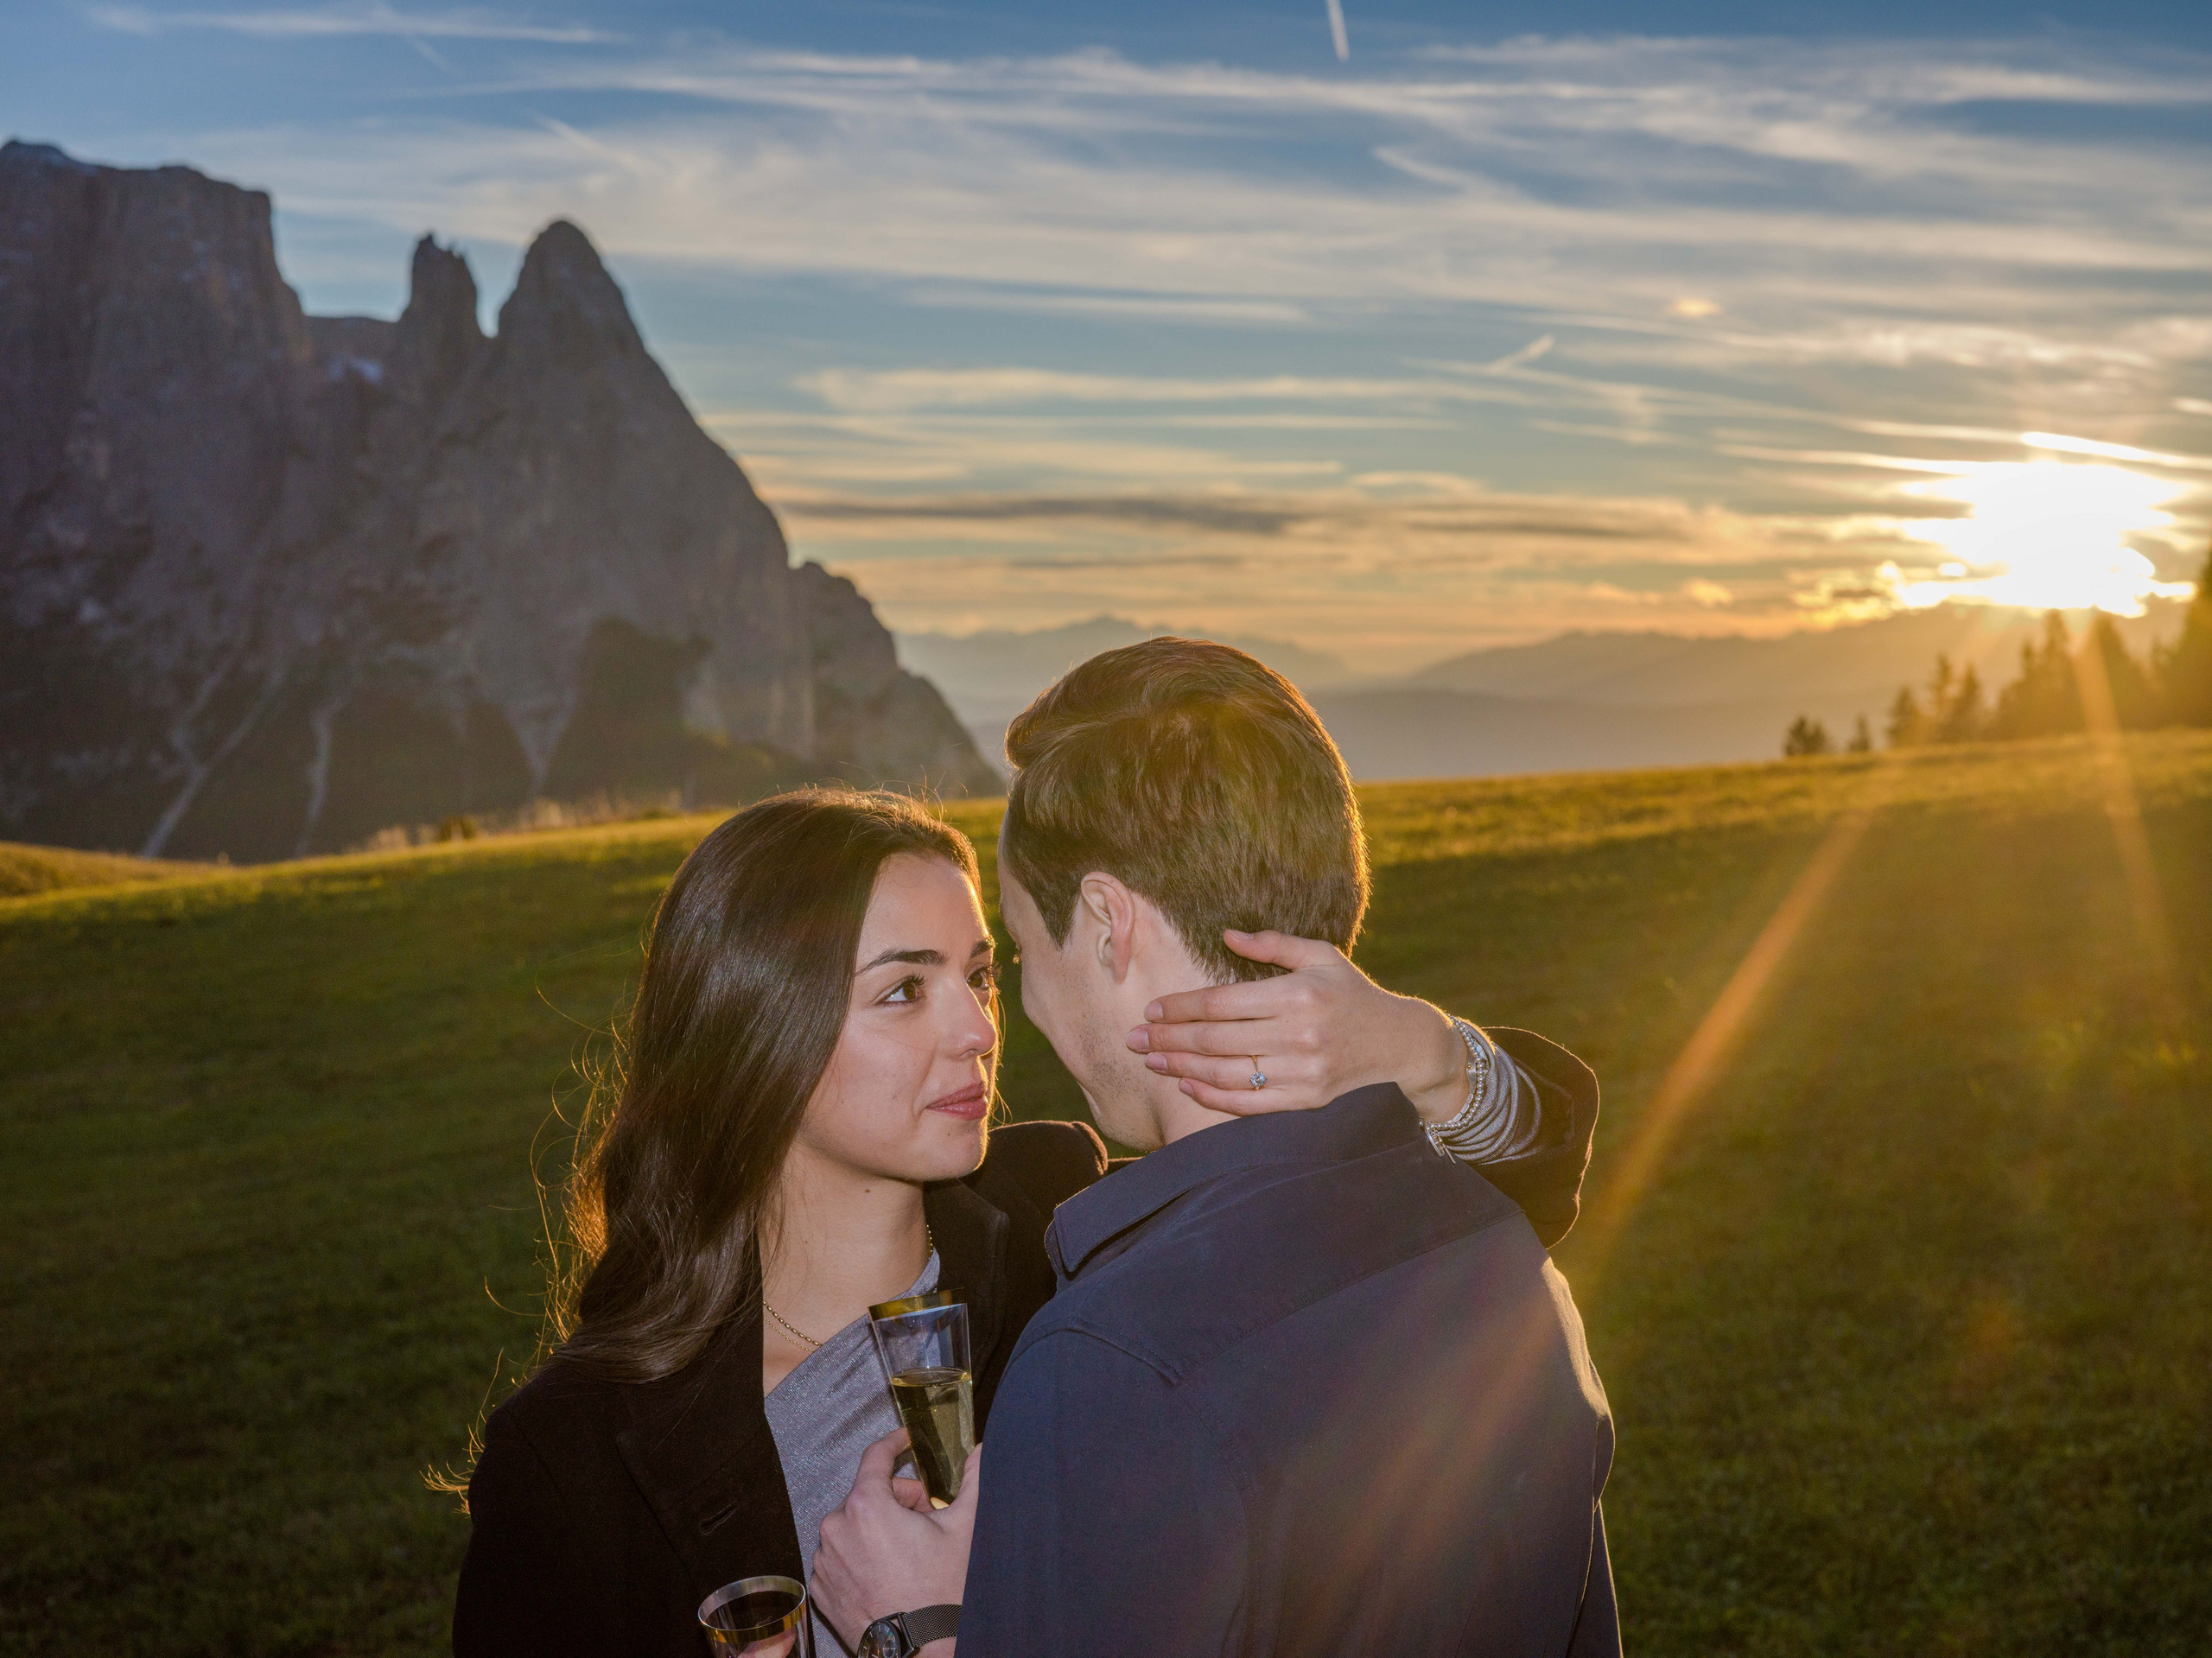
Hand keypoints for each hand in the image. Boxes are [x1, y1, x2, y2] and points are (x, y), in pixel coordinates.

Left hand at [813, 1428, 979, 1650]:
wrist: (922, 1652)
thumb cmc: (941, 1592)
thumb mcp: (964, 1529)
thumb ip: (972, 1479)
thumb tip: (979, 1450)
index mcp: (866, 1506)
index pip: (875, 1457)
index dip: (895, 1443)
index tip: (907, 1440)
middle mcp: (835, 1529)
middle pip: (869, 1494)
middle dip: (899, 1501)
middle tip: (927, 1523)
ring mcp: (825, 1561)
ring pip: (854, 1525)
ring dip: (878, 1529)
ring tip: (907, 1554)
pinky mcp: (821, 1589)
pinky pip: (840, 1556)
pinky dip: (861, 1556)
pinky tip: (887, 1573)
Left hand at [1125, 931, 1468, 1120]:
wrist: (1396, 1042)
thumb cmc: (1350, 992)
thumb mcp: (1319, 955)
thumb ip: (1272, 944)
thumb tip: (1226, 933)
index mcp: (1298, 994)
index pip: (1223, 1002)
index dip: (1181, 1007)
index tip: (1152, 1008)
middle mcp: (1300, 1034)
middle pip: (1216, 1040)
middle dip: (1169, 1038)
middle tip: (1134, 1037)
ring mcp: (1303, 1071)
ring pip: (1226, 1073)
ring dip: (1182, 1067)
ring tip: (1151, 1060)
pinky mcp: (1306, 1099)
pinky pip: (1249, 1103)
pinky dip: (1213, 1097)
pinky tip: (1186, 1084)